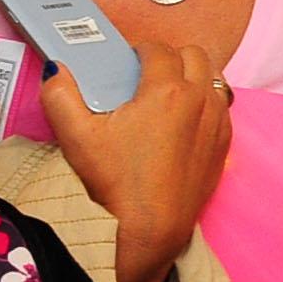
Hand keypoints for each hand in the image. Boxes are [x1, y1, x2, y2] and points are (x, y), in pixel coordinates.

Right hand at [37, 35, 232, 281]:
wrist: (147, 230)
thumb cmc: (113, 184)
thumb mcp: (75, 137)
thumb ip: (60, 95)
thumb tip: (58, 69)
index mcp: (168, 91)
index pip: (159, 50)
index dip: (140, 50)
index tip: (127, 62)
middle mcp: (201, 101)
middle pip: (195, 56)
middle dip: (171, 58)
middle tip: (147, 74)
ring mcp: (218, 124)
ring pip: (214, 80)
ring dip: (193, 78)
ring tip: (166, 95)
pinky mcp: (224, 147)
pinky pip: (221, 109)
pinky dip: (206, 105)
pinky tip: (184, 122)